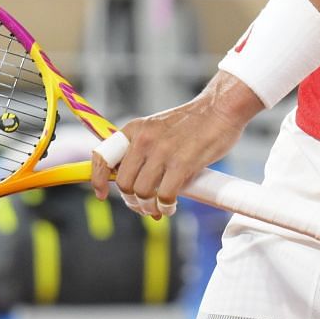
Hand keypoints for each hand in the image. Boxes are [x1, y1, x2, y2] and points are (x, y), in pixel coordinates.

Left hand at [89, 73, 260, 217]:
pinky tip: (171, 207)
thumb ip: (143, 150)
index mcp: (135, 129)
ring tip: (159, 209)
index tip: (102, 194)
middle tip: (144, 206)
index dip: (99, 179)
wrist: (220, 109)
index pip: (103, 156)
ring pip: (142, 193)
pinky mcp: (182, 164)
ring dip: (149, 207)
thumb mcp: (157, 127)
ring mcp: (163, 152)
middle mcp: (144, 139)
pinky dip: (166, 207)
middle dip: (132, 200)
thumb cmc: (193, 122)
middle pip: (124, 183)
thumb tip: (133, 183)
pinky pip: (164, 196)